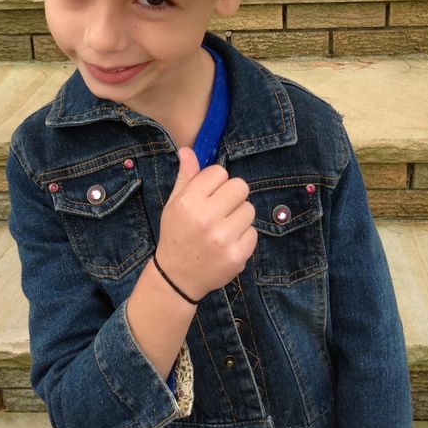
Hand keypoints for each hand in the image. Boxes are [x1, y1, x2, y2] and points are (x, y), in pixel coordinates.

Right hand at [156, 147, 257, 301]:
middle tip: (221, 208)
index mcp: (188, 202)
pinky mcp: (237, 255)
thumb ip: (186, 177)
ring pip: (249, 209)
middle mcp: (206, 219)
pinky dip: (243, 236)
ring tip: (224, 227)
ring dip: (239, 215)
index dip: (216, 182)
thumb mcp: (174, 204)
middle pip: (240, 187)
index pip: (219, 172)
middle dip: (232, 195)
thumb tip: (188, 150)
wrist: (177, 278)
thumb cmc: (176, 235)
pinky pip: (253, 232)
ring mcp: (223, 239)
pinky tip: (228, 243)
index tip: (210, 194)